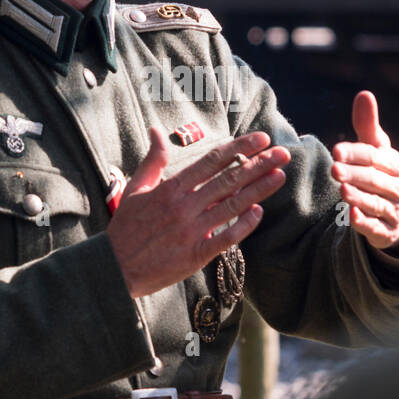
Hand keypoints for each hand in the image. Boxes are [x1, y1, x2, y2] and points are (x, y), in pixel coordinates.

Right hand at [107, 128, 290, 297]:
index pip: (212, 162)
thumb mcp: (135, 188)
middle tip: (283, 153)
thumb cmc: (126, 227)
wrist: (115, 267)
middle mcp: (184, 206)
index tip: (261, 139)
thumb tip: (157, 131)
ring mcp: (191, 231)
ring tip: (280, 176)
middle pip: (228, 180)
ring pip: (232, 206)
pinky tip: (259, 212)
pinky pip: (225, 238)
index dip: (239, 148)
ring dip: (258, 190)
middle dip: (258, 165)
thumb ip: (152, 160)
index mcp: (171, 188)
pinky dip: (243, 225)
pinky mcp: (196, 254)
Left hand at [331, 91, 398, 250]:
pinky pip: (378, 228)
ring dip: (360, 197)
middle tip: (334, 169)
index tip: (337, 151)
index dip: (356, 154)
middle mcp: (398, 187)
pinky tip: (352, 217)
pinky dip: (366, 223)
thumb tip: (364, 93)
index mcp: (395, 165)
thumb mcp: (379, 150)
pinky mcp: (388, 233)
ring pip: (377, 204)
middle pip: (375, 180)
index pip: (376, 157)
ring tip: (342, 190)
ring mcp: (395, 211)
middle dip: (355, 174)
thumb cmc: (384, 174)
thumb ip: (368, 125)